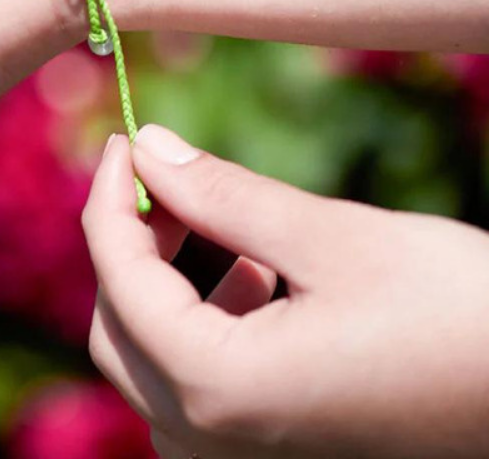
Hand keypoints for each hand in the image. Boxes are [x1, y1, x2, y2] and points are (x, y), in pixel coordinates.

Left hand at [82, 126, 488, 458]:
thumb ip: (223, 194)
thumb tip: (149, 146)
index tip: (127, 138)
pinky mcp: (271, 448)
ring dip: (165, 281)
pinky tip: (254, 273)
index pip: (118, 280)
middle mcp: (216, 443)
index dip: (111, 198)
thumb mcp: (332, 239)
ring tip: (220, 223)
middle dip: (132, 242)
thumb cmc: (459, 317)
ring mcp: (241, 458)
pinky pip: (194, 382)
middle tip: (168, 174)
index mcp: (223, 392)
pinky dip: (201, 318)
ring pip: (151, 357)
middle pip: (118, 328)